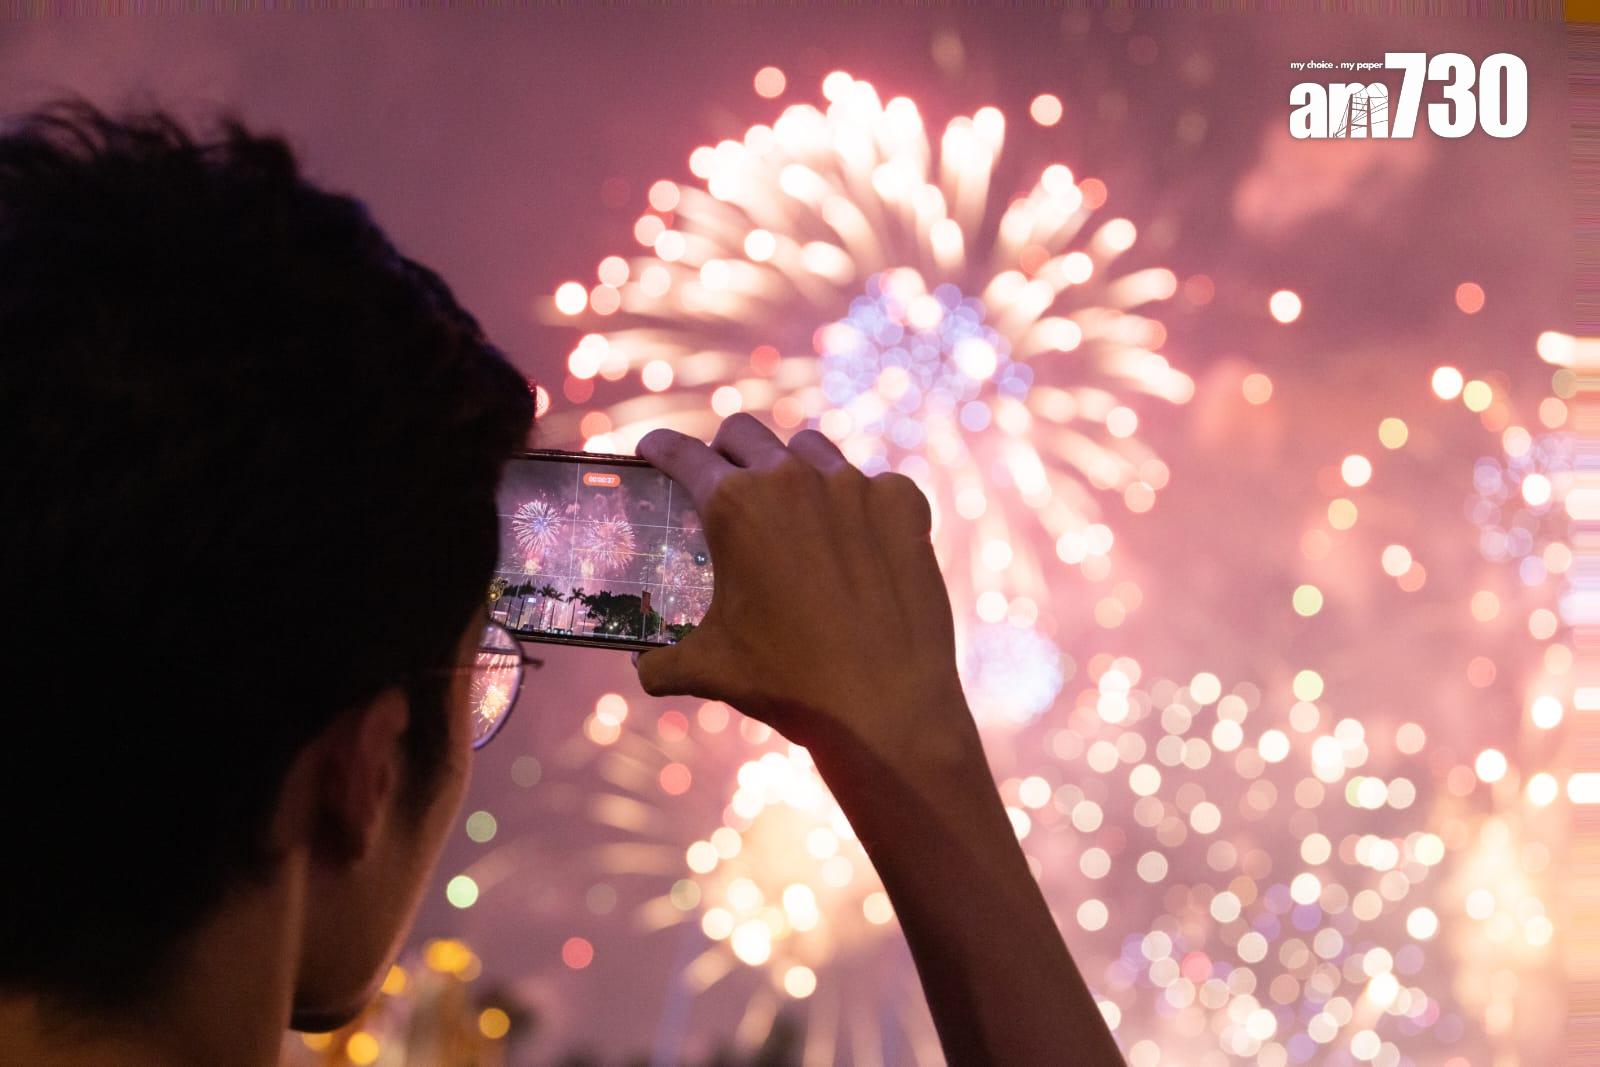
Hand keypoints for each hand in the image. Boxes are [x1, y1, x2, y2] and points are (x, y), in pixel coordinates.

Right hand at [633, 414, 970, 769]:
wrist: (885, 706)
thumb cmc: (788, 683)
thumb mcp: (708, 670)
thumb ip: (662, 660)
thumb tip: (644, 666)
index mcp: (734, 504)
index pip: (680, 453)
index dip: (659, 447)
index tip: (653, 449)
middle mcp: (791, 479)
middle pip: (743, 432)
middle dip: (724, 450)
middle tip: (722, 481)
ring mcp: (853, 486)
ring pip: (810, 448)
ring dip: (791, 467)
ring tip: (791, 506)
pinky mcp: (903, 505)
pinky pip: (875, 484)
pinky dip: (861, 504)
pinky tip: (858, 539)